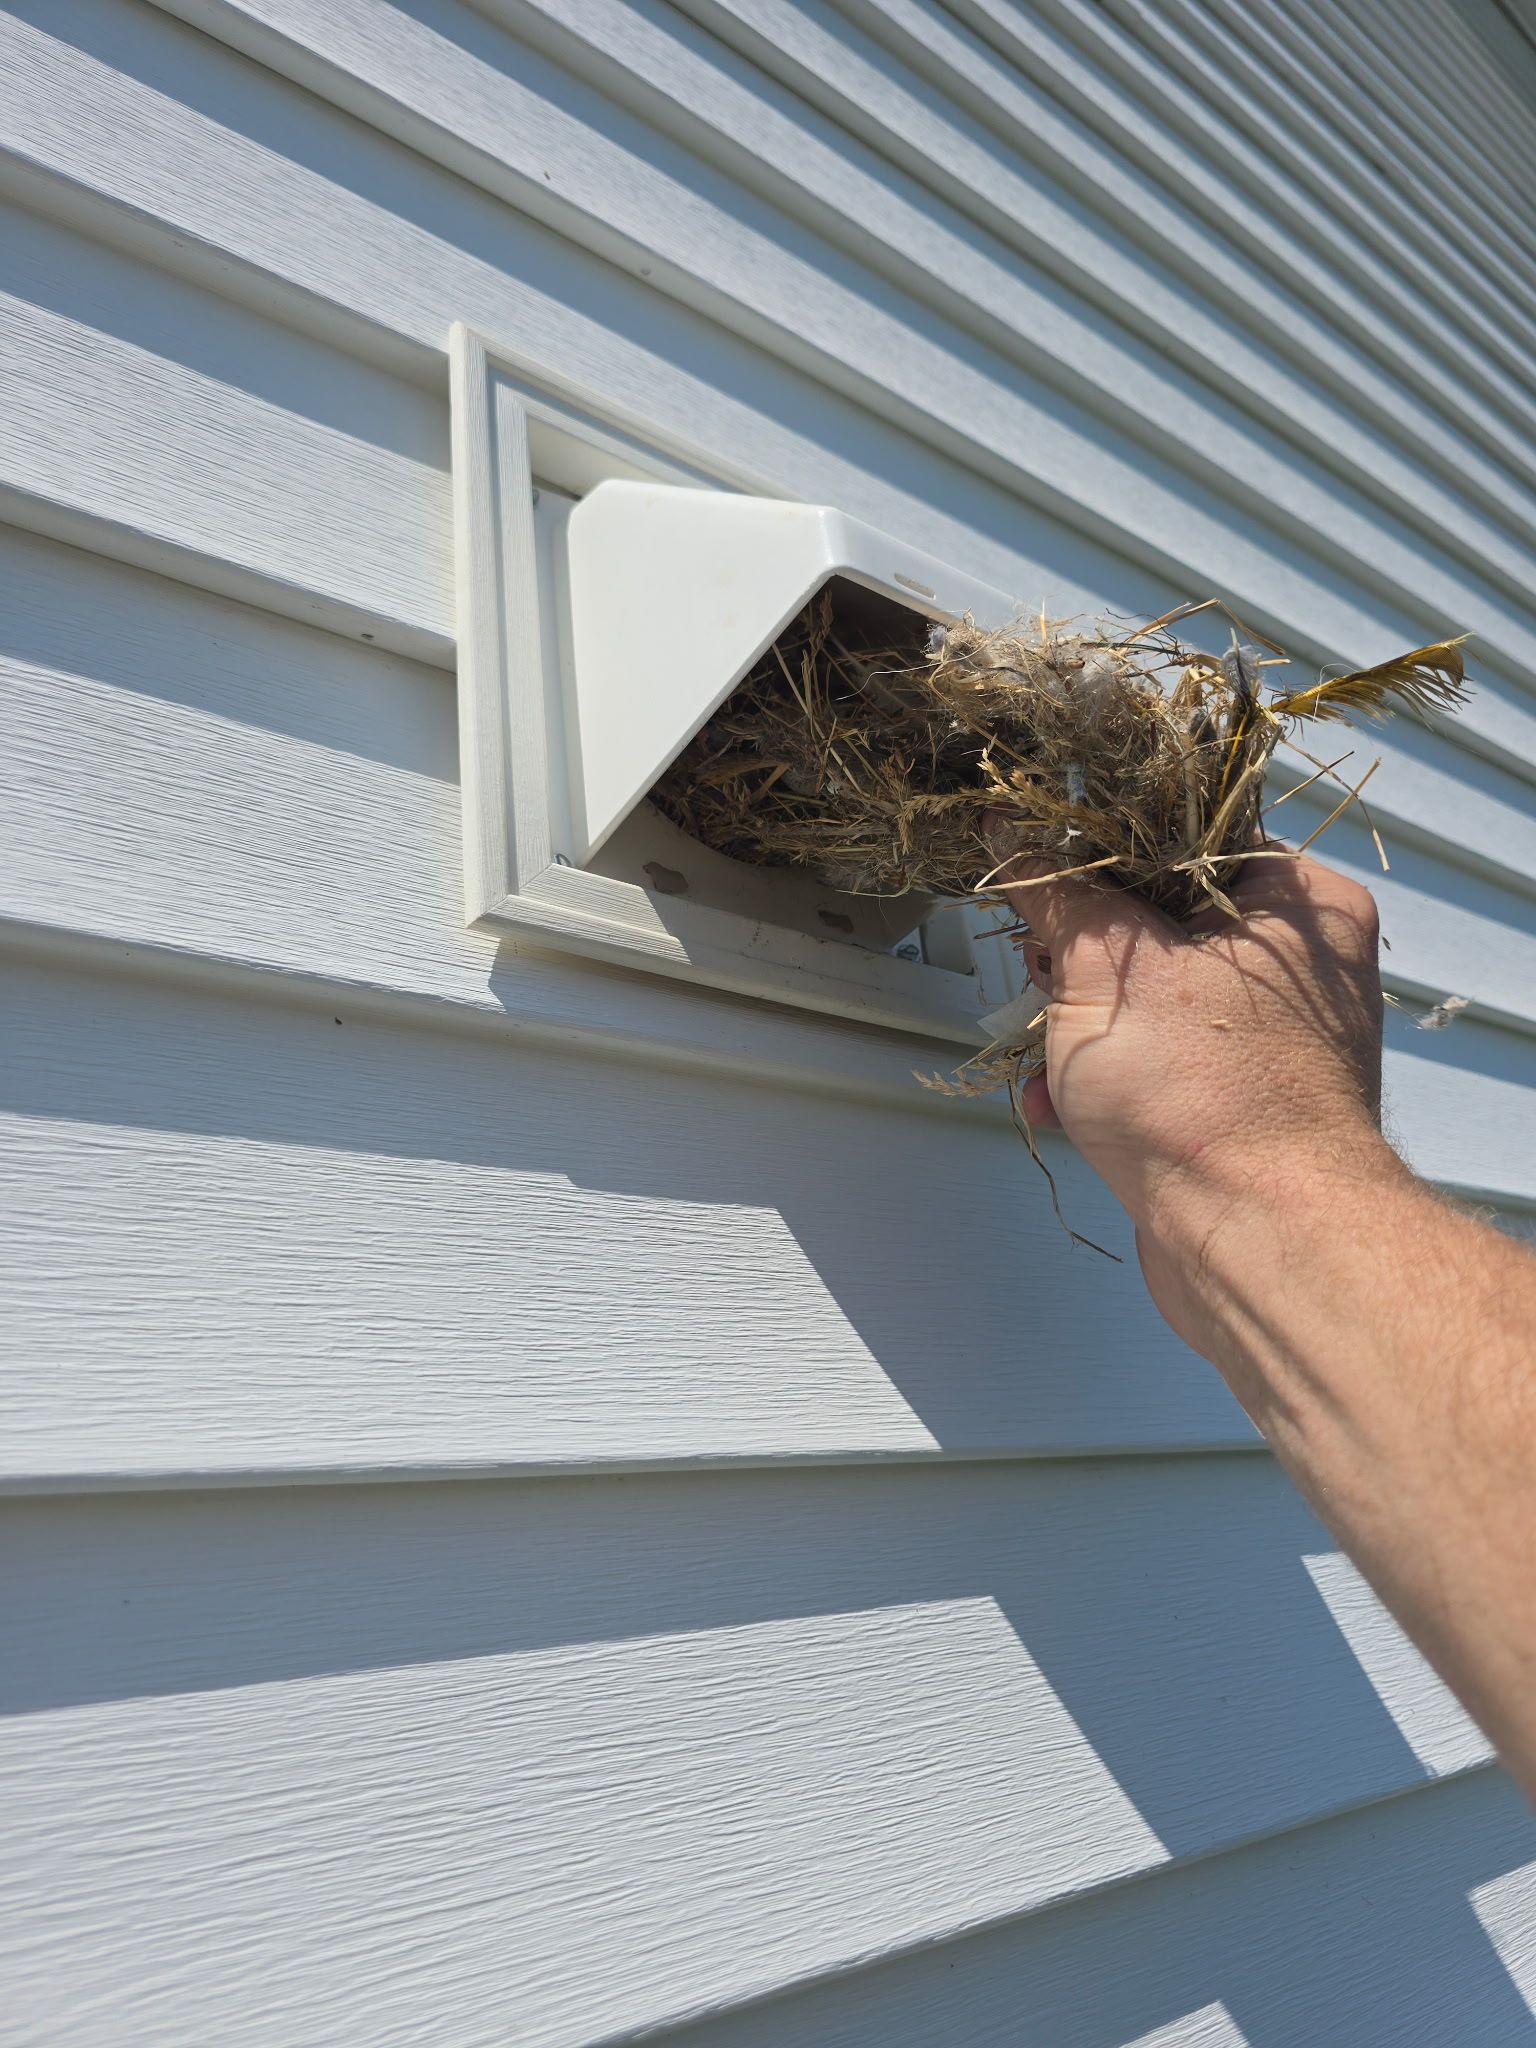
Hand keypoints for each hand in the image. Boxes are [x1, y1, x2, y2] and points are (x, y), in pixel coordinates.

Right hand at [989, 834, 1402, 1347]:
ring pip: (1155, 1004)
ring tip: (1045, 1051)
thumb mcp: (1103, 966)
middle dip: (1083, 956)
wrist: (1260, 1244)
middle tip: (1044, 973)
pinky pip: (1164, 1070)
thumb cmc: (1204, 1093)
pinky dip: (1108, 1082)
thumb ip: (1054, 889)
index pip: (1192, 839)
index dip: (1108, 856)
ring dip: (1082, 1028)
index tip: (1048, 877)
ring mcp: (1279, 1045)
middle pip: (1165, 924)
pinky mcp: (1247, 1111)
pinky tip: (1057, 1104)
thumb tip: (1008, 832)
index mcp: (1303, 905)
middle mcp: (1306, 970)